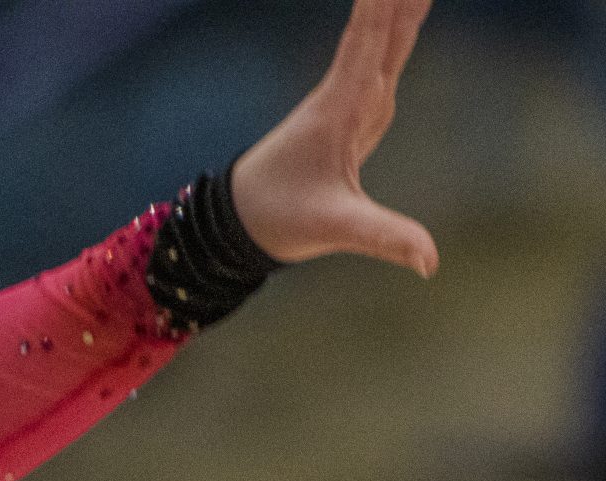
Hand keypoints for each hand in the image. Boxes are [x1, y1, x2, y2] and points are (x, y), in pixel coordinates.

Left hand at [231, 0, 437, 275]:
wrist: (241, 218)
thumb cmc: (281, 218)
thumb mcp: (335, 228)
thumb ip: (385, 238)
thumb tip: (431, 262)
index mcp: (342, 110)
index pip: (370, 44)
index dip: (384, 8)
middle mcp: (347, 94)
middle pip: (383, 30)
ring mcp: (351, 99)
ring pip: (383, 38)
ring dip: (399, 4)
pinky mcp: (355, 109)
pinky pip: (381, 56)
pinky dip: (395, 28)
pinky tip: (404, 9)